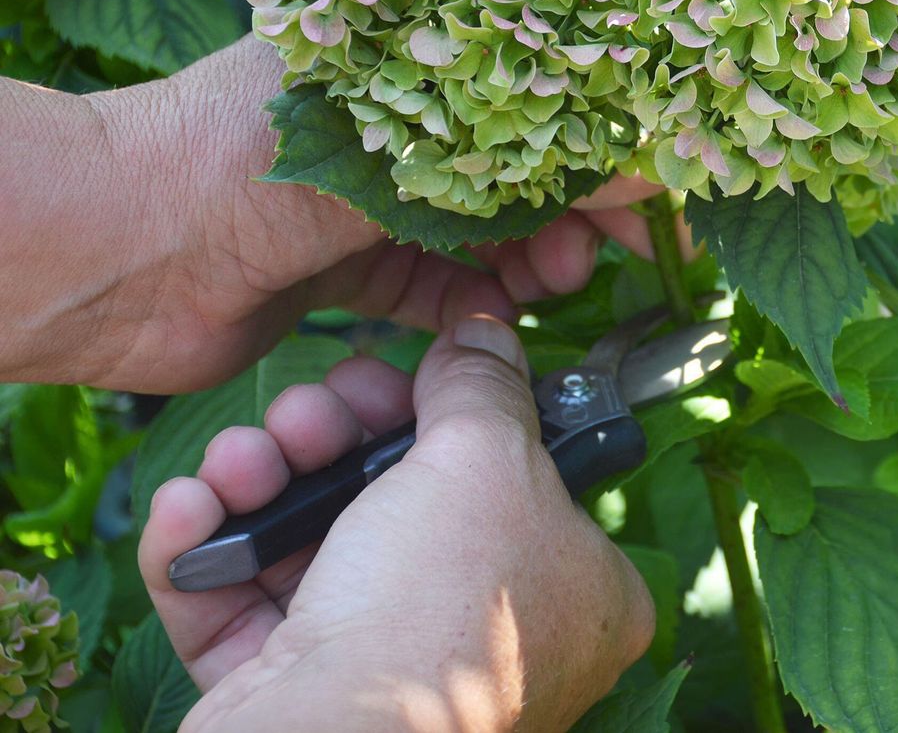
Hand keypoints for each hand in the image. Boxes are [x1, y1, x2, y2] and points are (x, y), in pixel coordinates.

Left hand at [1, 36, 670, 392]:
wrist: (109, 253)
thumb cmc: (240, 160)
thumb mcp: (390, 145)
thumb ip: (514, 161)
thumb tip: (640, 165)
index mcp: (392, 60)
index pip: (526, 90)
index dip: (596, 137)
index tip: (652, 184)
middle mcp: (385, 129)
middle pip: (511, 167)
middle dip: (572, 207)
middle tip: (611, 244)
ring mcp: (365, 204)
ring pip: (480, 234)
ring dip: (530, 258)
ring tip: (559, 276)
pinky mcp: (345, 274)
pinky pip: (432, 291)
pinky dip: (473, 306)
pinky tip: (504, 313)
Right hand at [139, 316, 654, 732]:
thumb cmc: (441, 604)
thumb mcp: (487, 457)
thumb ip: (484, 385)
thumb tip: (485, 334)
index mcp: (574, 589)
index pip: (526, 476)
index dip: (462, 417)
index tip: (416, 372)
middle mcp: (490, 634)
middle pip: (406, 496)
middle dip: (339, 434)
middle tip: (312, 406)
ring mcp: (391, 669)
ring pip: (318, 540)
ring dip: (266, 479)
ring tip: (245, 459)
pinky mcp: (299, 698)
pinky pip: (248, 607)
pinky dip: (210, 550)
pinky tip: (190, 507)